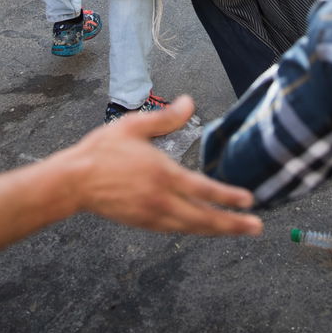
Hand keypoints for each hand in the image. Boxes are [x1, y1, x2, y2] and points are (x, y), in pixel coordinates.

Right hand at [65, 96, 260, 235]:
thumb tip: (189, 101)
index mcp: (163, 174)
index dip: (228, 197)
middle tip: (256, 227)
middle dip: (233, 224)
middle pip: (204, 217)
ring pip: (192, 228)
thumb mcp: (135, 126)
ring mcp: (153, 215)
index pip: (204, 189)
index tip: (249, 200)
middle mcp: (162, 199)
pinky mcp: (144, 223)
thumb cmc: (103, 151)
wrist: (75, 181)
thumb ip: (166, 118)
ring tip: (238, 230)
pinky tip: (204, 228)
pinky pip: (177, 230)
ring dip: (218, 231)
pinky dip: (195, 230)